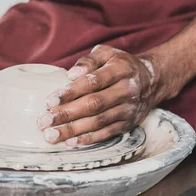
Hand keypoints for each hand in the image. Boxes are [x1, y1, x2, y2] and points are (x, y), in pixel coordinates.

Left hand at [37, 45, 157, 146]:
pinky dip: (89, 139)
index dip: (70, 92)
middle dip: (66, 115)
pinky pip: (107, 133)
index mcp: (120, 70)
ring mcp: (128, 109)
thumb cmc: (120, 65)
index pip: (92, 82)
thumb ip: (88, 60)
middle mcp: (126, 90)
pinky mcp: (128, 124)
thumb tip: (71, 74)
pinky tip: (71, 143)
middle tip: (44, 122)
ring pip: (98, 122)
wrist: (152, 81)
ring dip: (73, 130)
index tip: (49, 102)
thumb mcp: (107, 53)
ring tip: (51, 135)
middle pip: (94, 104)